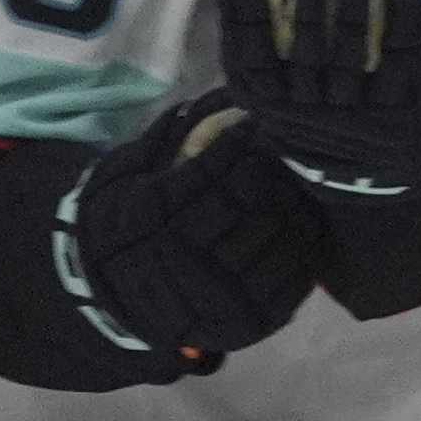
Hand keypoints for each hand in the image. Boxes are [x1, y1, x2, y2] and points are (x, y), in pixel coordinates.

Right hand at [57, 101, 324, 375]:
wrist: (115, 300)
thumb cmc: (123, 226)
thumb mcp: (128, 178)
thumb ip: (170, 139)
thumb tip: (221, 98)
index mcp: (154, 221)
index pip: (211, 174)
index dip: (237, 146)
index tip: (250, 128)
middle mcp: (189, 261)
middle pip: (253, 204)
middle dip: (271, 174)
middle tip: (281, 155)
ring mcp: (224, 297)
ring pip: (280, 239)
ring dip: (294, 207)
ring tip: (293, 187)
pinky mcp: (252, 322)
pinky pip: (296, 278)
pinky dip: (305, 247)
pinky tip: (300, 225)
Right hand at [212, 0, 420, 203]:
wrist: (377, 148)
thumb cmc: (315, 86)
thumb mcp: (276, 76)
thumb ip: (259, 34)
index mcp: (267, 100)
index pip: (251, 57)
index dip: (249, 15)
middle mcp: (308, 114)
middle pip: (306, 54)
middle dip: (310, 4)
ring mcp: (355, 117)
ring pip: (352, 55)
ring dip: (355, 6)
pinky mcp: (400, 111)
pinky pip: (401, 59)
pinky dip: (403, 20)